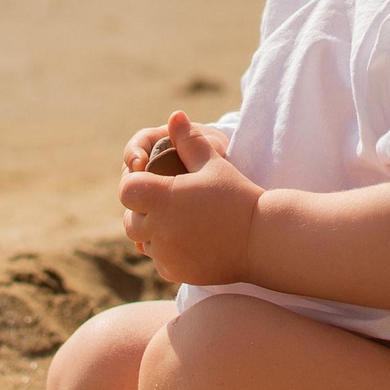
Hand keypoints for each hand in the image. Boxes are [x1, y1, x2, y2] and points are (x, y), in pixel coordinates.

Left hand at [116, 113, 259, 285]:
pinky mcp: (176, 273)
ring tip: (179, 221)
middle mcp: (158, 229)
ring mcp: (166, 254)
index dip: (137, 184)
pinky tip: (188, 240)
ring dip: (154, 232)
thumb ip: (189, 140)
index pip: (127, 189)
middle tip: (168, 203)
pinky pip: (159, 261)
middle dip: (143, 210)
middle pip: (130, 218)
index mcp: (163, 198)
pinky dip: (167, 252)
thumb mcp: (214, 163)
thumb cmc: (238, 196)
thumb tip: (174, 116)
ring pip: (143, 242)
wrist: (262, 240)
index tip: (153, 183)